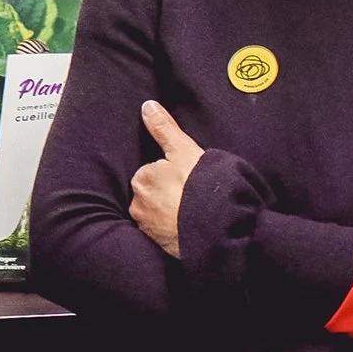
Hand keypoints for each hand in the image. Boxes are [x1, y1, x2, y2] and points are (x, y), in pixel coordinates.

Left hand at [129, 100, 204, 258]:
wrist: (214, 228)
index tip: (187, 177)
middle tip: (190, 194)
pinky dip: (173, 228)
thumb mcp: (183, 149)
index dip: (171, 173)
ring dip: (169, 212)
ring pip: (156, 212)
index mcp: (142, 178)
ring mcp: (147, 227)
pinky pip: (163, 232)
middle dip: (166, 193)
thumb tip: (147, 106)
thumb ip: (163, 127)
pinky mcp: (157, 245)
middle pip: (152, 192)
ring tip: (191, 211)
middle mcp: (138, 204)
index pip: (153, 171)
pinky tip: (188, 225)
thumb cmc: (199, 186)